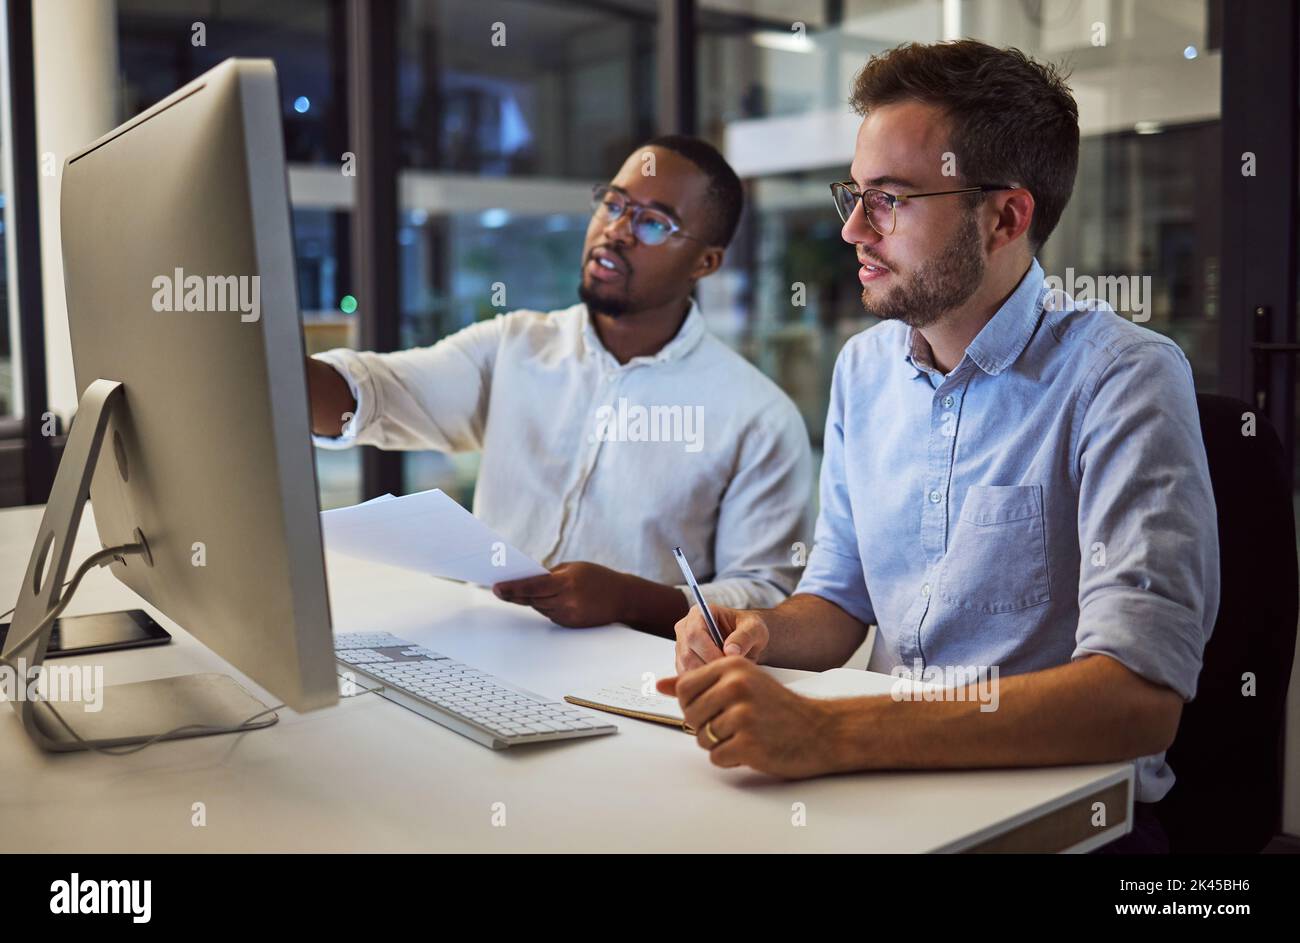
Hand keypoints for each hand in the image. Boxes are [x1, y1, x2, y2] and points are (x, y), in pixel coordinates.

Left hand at [492, 562, 627, 627]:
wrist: (623, 598)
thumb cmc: (598, 577)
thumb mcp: (574, 568)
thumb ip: (551, 574)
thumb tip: (527, 580)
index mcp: (567, 582)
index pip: (533, 586)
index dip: (513, 588)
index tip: (496, 587)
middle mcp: (567, 601)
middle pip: (532, 599)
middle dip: (516, 594)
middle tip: (499, 588)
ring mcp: (569, 615)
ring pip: (539, 607)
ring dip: (532, 599)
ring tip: (527, 591)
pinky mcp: (570, 624)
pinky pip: (550, 614)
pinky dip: (547, 606)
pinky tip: (550, 599)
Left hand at [656, 657, 839, 777]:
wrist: (821, 730)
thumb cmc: (778, 707)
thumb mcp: (742, 682)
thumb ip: (699, 682)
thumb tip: (658, 684)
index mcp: (732, 666)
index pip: (684, 687)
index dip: (694, 703)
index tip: (714, 706)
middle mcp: (736, 685)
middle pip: (690, 715)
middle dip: (707, 725)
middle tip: (735, 724)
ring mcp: (742, 715)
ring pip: (702, 738)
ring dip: (720, 743)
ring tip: (746, 734)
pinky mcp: (749, 744)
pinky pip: (717, 757)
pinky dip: (731, 758)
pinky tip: (753, 748)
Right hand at [673, 605, 769, 673]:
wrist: (747, 641)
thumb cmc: (749, 630)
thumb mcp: (754, 629)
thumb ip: (744, 637)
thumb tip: (730, 651)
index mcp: (699, 613)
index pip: (694, 634)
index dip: (708, 651)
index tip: (726, 663)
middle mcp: (685, 629)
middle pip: (687, 653)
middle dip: (707, 667)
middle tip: (728, 675)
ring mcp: (682, 647)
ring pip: (685, 668)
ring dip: (705, 677)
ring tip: (726, 677)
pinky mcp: (682, 663)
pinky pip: (687, 677)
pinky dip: (702, 683)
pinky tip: (719, 681)